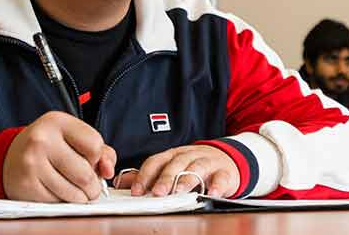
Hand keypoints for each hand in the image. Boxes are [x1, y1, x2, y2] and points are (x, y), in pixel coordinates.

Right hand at [2, 111, 115, 202]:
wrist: (10, 157)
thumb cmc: (49, 147)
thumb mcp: (73, 138)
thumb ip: (100, 151)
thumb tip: (108, 170)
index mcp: (57, 121)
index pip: (94, 145)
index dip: (96, 157)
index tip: (89, 159)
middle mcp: (42, 140)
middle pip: (85, 174)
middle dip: (93, 185)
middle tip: (88, 185)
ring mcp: (31, 163)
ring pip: (74, 193)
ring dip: (80, 197)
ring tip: (73, 188)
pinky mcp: (26, 185)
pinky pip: (58, 203)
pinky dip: (62, 201)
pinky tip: (56, 191)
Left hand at [117, 145, 238, 197]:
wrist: (227, 158)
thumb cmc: (195, 164)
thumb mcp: (171, 166)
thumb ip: (148, 175)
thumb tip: (121, 182)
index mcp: (173, 155)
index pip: (156, 161)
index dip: (145, 175)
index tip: (136, 191)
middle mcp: (189, 156)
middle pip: (175, 164)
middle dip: (165, 178)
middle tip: (157, 192)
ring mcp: (207, 162)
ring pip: (196, 167)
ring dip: (187, 179)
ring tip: (179, 191)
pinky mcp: (224, 172)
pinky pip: (221, 177)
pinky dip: (217, 184)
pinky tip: (211, 193)